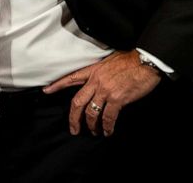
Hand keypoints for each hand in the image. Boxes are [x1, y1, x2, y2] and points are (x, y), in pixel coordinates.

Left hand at [43, 50, 160, 136]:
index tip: (46, 90)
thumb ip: (101, 73)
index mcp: (94, 70)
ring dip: (91, 125)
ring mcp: (105, 91)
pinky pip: (108, 117)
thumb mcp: (110, 61)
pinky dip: (107, 127)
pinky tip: (108, 131)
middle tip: (74, 129)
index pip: (71, 78)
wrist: (145, 61)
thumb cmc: (131, 60)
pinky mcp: (117, 99)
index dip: (57, 85)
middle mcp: (96, 81)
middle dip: (73, 118)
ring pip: (91, 113)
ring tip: (94, 132)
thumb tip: (99, 85)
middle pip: (77, 102)